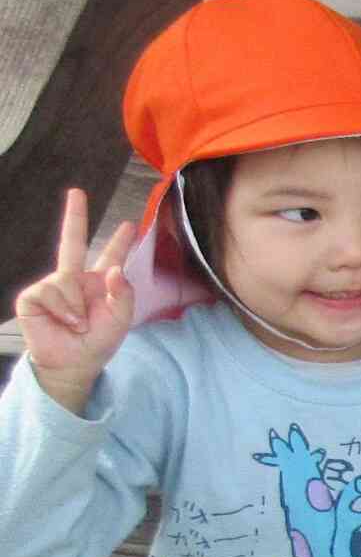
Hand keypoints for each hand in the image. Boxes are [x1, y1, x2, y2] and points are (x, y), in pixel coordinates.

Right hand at [13, 189, 137, 412]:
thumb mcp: (120, 320)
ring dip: (76, 307)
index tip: (129, 225)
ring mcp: (53, 285)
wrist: (74, 363)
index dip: (119, 241)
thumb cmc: (97, 342)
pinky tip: (66, 322)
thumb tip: (114, 269)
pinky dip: (63, 309)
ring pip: (66, 279)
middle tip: (77, 192)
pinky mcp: (34, 296)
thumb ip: (122, 294)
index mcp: (98, 284)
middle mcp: (75, 279)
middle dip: (75, 216)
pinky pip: (51, 291)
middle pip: (72, 241)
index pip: (110, 257)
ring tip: (78, 324)